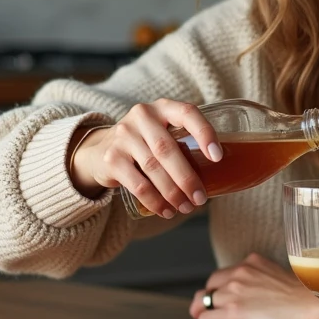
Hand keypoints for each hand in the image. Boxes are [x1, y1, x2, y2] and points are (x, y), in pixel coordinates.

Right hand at [68, 99, 222, 218]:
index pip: (188, 113)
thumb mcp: (162, 133)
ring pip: (153, 169)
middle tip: (200, 198)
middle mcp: (142, 116)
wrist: (99, 152)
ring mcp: (123, 135)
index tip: (217, 157)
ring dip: (173, 193)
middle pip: (168, 149)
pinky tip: (166, 211)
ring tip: (185, 208)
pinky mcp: (111, 158)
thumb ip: (183, 142)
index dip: (205, 133)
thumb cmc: (144, 144)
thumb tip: (219, 173)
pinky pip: (138, 185)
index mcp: (163, 108)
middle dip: (187, 178)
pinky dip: (155, 201)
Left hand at [189, 253, 318, 318]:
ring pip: (204, 300)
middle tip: (207, 309)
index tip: (220, 296)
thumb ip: (260, 278)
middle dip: (208, 297)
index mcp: (251, 262)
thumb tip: (254, 293)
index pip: (224, 273)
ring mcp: (234, 292)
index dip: (219, 287)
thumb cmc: (303, 296)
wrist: (313, 306)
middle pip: (210, 285)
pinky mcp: (233, 312)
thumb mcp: (277, 276)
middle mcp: (239, 273)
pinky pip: (207, 318)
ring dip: (202, 311)